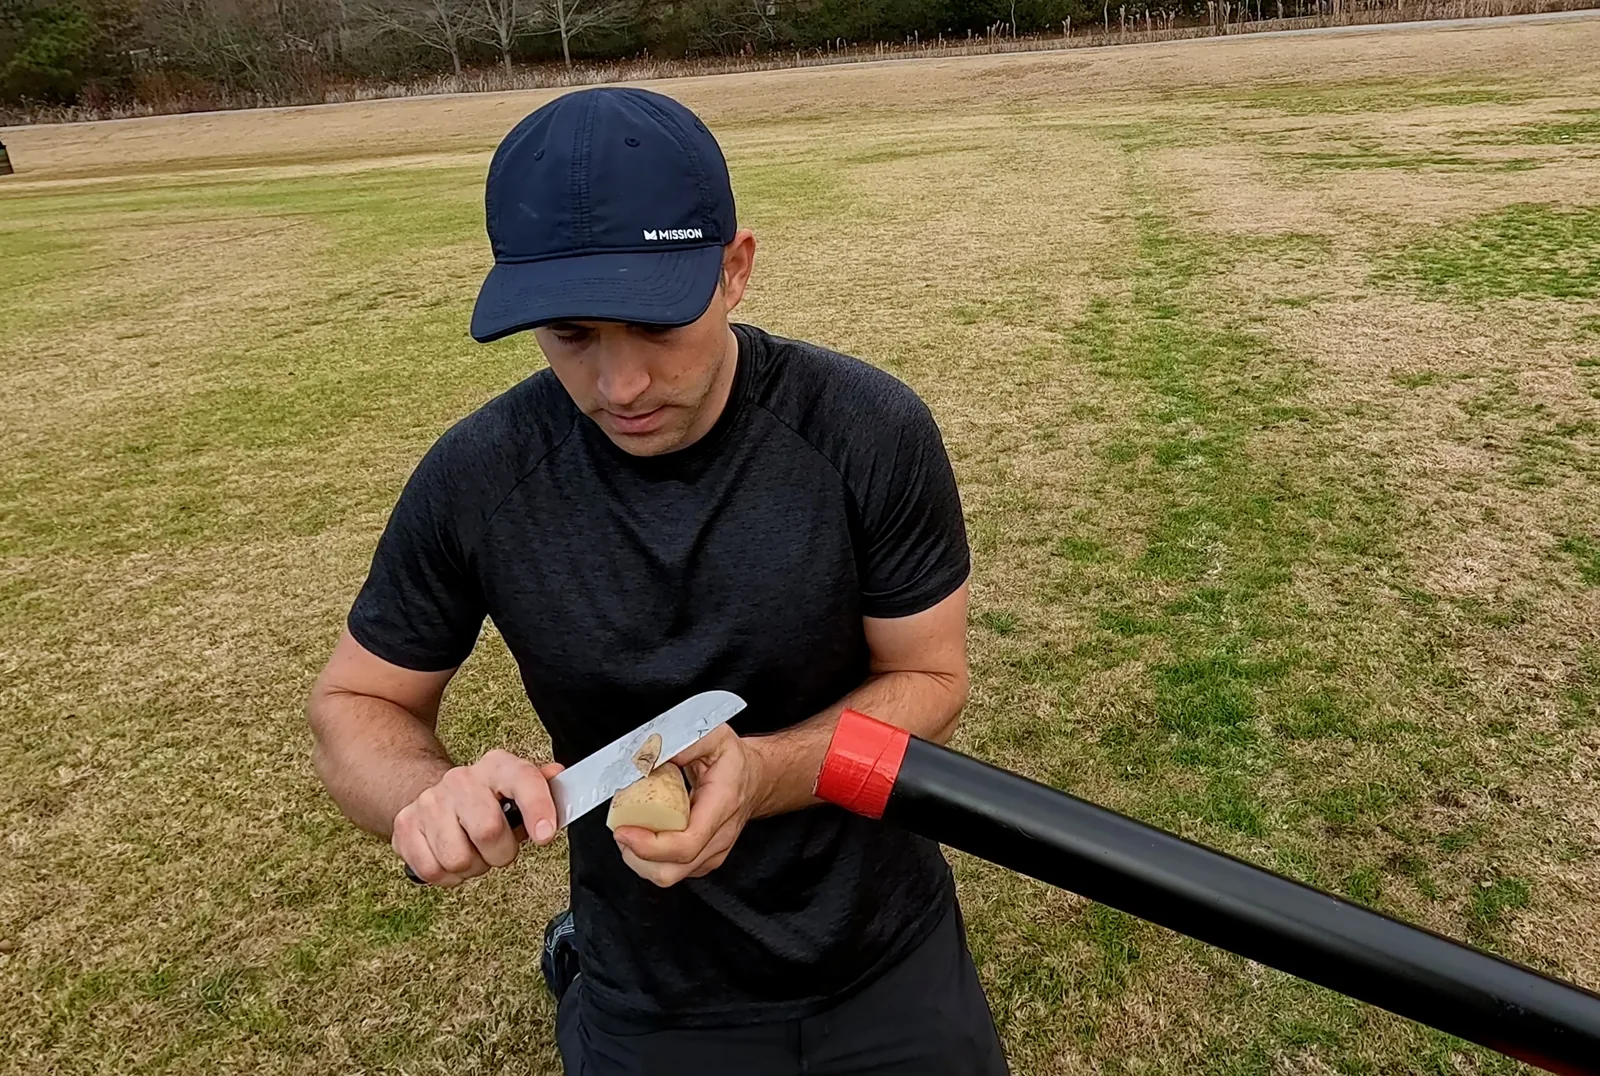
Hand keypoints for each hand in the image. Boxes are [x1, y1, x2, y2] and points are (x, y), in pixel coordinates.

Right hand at [392, 749, 564, 886]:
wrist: (434, 794)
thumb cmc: (486, 800)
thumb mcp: (517, 790)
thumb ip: (541, 788)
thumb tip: (559, 776)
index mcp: (496, 767)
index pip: (522, 781)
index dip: (537, 809)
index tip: (545, 835)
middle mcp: (461, 780)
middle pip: (488, 831)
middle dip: (500, 854)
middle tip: (498, 849)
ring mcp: (429, 802)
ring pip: (458, 859)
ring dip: (472, 867)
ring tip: (472, 851)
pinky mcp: (405, 826)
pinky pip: (433, 871)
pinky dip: (447, 876)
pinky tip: (450, 857)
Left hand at [612, 725, 767, 887]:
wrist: (756, 779)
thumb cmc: (735, 762)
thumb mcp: (715, 736)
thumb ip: (684, 741)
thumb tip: (652, 754)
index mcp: (721, 806)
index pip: (686, 843)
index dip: (649, 845)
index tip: (624, 830)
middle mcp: (719, 837)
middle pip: (671, 870)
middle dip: (636, 857)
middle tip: (621, 830)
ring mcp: (711, 853)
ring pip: (668, 876)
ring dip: (640, 860)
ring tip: (628, 833)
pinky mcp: (703, 859)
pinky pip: (672, 871)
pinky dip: (650, 860)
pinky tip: (643, 838)